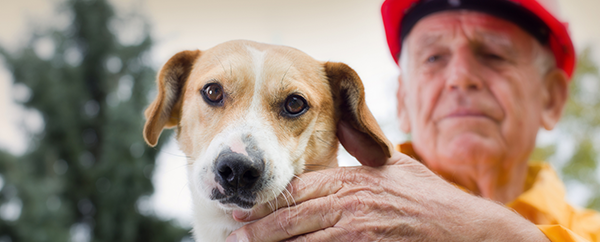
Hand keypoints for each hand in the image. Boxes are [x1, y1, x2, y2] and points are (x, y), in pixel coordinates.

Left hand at [225, 123, 549, 241]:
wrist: (464, 228)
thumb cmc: (428, 196)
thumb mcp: (393, 165)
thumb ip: (361, 151)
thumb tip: (338, 126)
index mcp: (352, 179)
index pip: (297, 188)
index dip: (267, 200)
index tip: (244, 208)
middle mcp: (350, 203)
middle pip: (291, 216)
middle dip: (258, 228)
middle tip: (232, 234)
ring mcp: (358, 231)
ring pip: (301, 239)